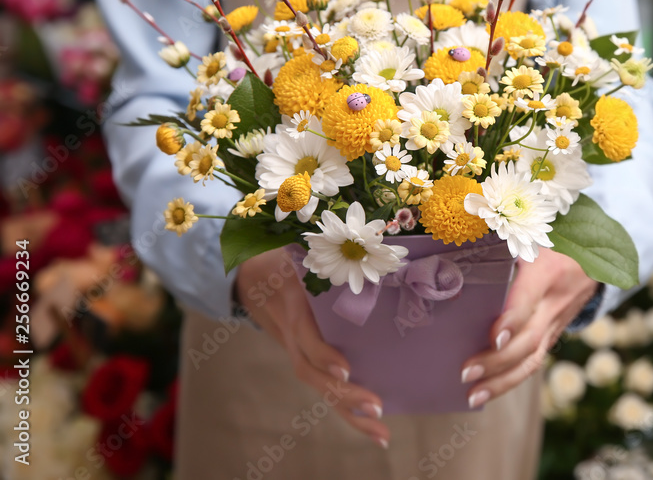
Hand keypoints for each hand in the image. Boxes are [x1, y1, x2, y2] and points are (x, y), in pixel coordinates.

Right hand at [236, 248, 390, 446]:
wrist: (247, 272)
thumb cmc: (285, 254)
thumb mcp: (298, 248)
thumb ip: (325, 251)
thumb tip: (367, 242)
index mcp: (291, 304)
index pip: (304, 337)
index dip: (322, 354)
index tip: (345, 369)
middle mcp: (290, 332)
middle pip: (311, 373)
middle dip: (343, 395)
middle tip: (377, 410)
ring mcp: (294, 348)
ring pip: (317, 386)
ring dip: (348, 413)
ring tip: (381, 434)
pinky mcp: (303, 357)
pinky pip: (321, 385)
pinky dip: (345, 408)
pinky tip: (372, 425)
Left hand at [459, 248, 597, 407]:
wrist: (595, 253)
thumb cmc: (551, 238)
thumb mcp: (530, 235)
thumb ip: (499, 246)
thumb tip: (455, 263)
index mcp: (547, 271)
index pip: (529, 301)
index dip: (512, 321)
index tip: (493, 337)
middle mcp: (555, 302)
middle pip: (529, 340)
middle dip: (497, 361)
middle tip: (466, 371)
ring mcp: (557, 322)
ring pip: (533, 359)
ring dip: (503, 381)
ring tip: (473, 395)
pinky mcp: (555, 333)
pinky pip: (535, 361)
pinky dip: (511, 379)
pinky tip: (488, 391)